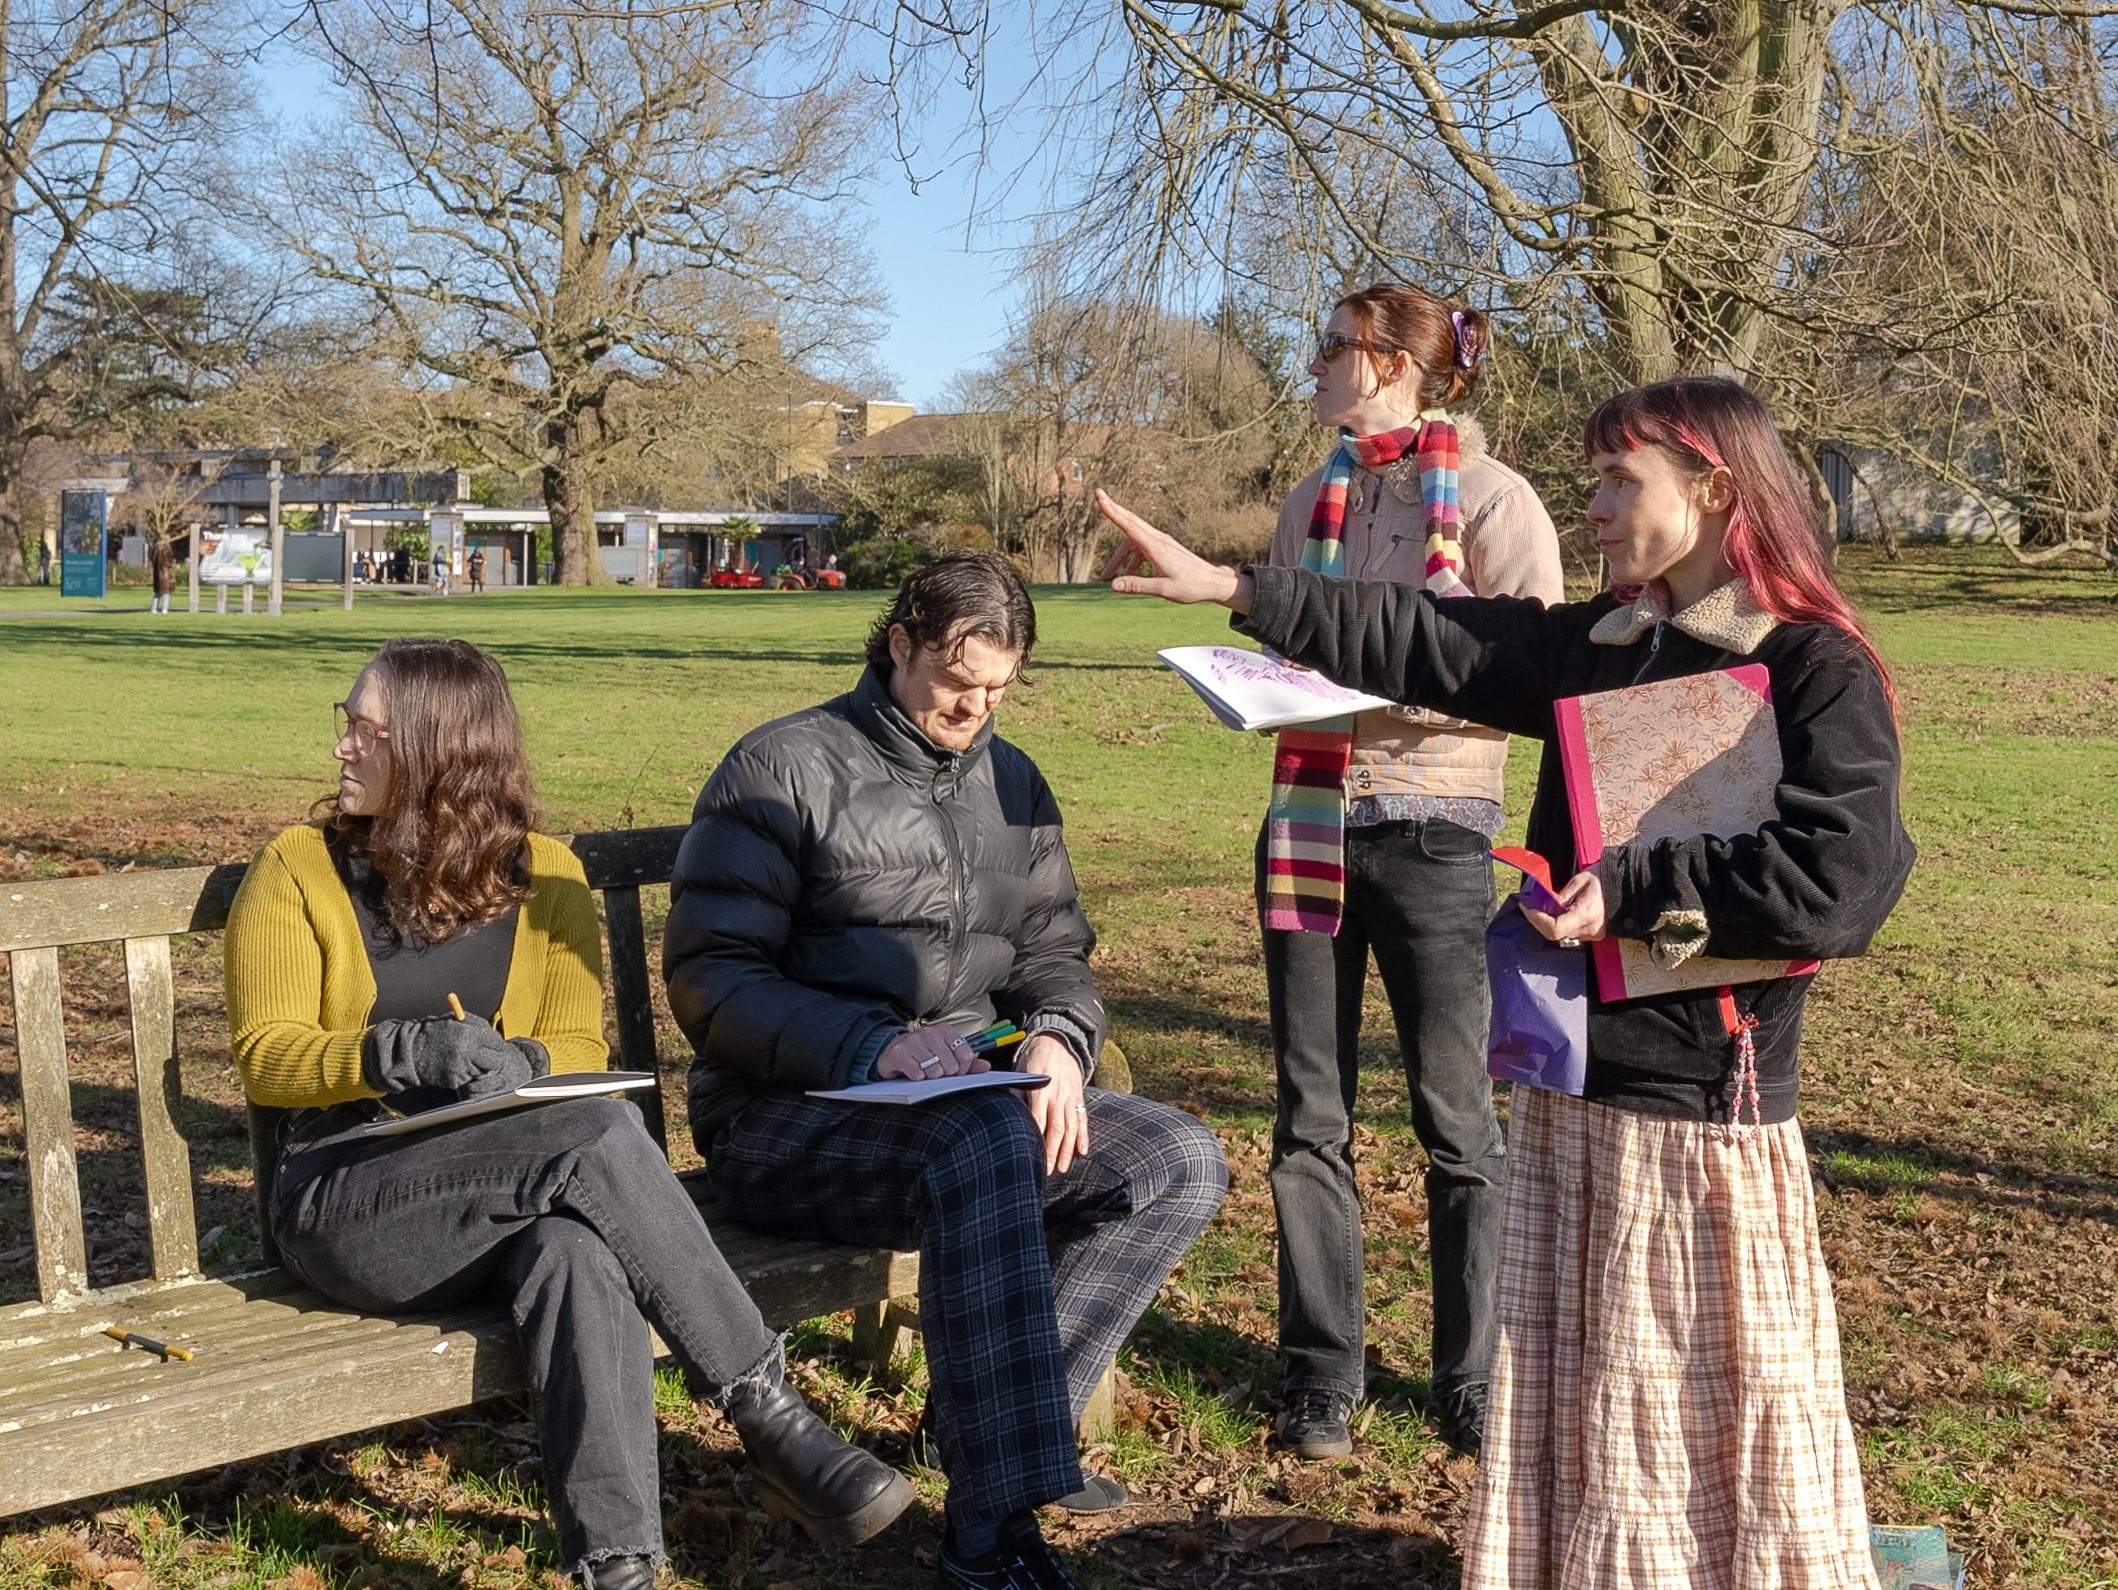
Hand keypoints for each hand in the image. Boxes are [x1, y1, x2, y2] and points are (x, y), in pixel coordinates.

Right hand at [363, 1014, 532, 1099]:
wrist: (411, 1050)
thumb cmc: (435, 1032)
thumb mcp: (456, 1022)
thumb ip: (477, 1026)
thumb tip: (497, 1037)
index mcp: (470, 1034)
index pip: (497, 1043)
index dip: (497, 1046)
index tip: (494, 1048)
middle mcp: (468, 1052)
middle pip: (494, 1062)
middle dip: (492, 1061)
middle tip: (485, 1059)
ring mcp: (461, 1068)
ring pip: (481, 1072)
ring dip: (476, 1068)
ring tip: (461, 1059)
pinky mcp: (454, 1080)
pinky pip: (467, 1079)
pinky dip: (463, 1075)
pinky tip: (452, 1066)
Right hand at [874, 1022, 992, 1082]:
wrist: (892, 1052)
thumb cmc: (924, 1055)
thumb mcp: (946, 1055)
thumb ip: (968, 1062)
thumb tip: (987, 1067)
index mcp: (946, 1031)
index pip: (966, 1055)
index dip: (963, 1070)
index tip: (955, 1072)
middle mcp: (930, 1032)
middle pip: (951, 1067)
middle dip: (944, 1075)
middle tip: (934, 1071)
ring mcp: (914, 1041)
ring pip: (934, 1072)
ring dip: (929, 1077)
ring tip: (922, 1070)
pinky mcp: (899, 1053)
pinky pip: (917, 1074)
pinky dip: (916, 1078)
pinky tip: (912, 1073)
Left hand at [1016, 1035, 1088, 1174]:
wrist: (1056, 1041)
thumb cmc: (1033, 1059)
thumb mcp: (1020, 1072)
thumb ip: (1018, 1093)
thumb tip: (1012, 1114)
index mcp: (1041, 1089)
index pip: (1039, 1118)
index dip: (1037, 1139)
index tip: (1032, 1155)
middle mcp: (1058, 1094)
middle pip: (1057, 1128)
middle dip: (1052, 1151)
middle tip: (1047, 1171)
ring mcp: (1071, 1096)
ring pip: (1072, 1127)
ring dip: (1068, 1149)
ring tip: (1063, 1167)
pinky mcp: (1079, 1096)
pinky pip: (1083, 1118)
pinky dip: (1084, 1136)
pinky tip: (1083, 1151)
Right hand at [1095, 490, 1252, 610]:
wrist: (1212, 583)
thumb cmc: (1190, 586)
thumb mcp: (1162, 589)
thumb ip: (1137, 586)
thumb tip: (1113, 585)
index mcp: (1156, 547)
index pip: (1129, 526)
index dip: (1112, 511)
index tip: (1100, 496)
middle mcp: (1157, 540)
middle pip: (1130, 522)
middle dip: (1112, 510)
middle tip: (1097, 495)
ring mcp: (1161, 543)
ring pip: (1133, 541)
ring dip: (1119, 556)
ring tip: (1106, 574)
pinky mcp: (1164, 548)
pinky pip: (1141, 549)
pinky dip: (1131, 560)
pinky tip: (1128, 576)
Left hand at [1517, 871, 1607, 945]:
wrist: (1629, 885)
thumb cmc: (1605, 878)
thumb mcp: (1580, 880)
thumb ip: (1562, 895)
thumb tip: (1548, 905)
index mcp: (1585, 914)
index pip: (1554, 928)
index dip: (1537, 920)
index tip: (1528, 907)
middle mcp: (1590, 928)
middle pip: (1555, 934)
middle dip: (1538, 921)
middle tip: (1529, 907)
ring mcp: (1594, 934)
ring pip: (1562, 935)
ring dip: (1549, 924)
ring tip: (1542, 908)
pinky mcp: (1596, 934)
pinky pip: (1572, 932)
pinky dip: (1561, 924)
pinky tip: (1558, 913)